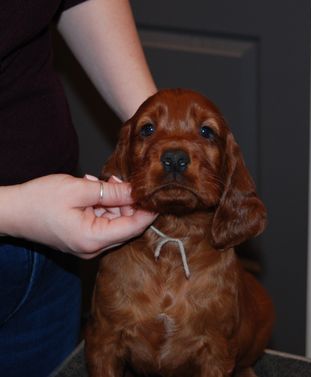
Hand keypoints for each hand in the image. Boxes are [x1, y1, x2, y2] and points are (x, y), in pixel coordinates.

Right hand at [0, 174, 156, 257]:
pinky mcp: (83, 238)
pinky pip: (102, 222)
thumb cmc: (38, 200)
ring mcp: (88, 244)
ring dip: (114, 201)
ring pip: (114, 221)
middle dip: (127, 201)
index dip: (148, 211)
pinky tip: (94, 190)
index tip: (157, 195)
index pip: (133, 227)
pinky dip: (103, 206)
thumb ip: (111, 192)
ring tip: (100, 182)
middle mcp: (93, 247)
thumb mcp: (78, 190)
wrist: (12, 211)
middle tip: (118, 180)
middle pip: (125, 224)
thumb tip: (136, 190)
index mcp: (93, 239)